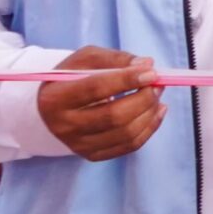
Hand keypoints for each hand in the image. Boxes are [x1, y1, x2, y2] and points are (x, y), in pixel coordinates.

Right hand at [35, 46, 164, 160]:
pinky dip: (150, 128)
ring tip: (157, 95)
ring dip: (150, 112)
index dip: (127, 80)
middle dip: (144, 98)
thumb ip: (115, 58)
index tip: (151, 72)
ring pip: (125, 133)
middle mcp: (63, 125)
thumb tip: (146, 64)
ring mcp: (77, 144)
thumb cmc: (73, 77)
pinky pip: (129, 146)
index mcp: (55, 97)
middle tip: (157, 84)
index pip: (95, 89)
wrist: (55, 106)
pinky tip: (156, 111)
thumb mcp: (86, 59)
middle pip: (114, 115)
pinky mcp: (91, 155)